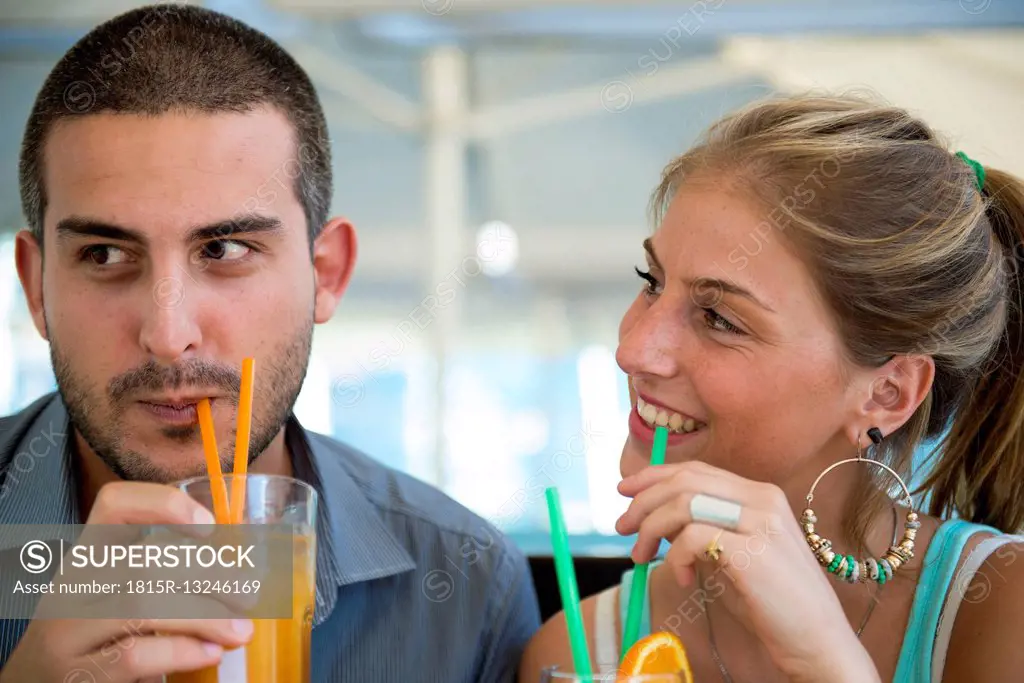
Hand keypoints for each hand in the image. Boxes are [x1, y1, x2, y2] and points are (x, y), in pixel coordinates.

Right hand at [1, 482, 253, 682]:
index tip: (210, 527)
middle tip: (248, 595)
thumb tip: (243, 568)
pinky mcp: (76, 673)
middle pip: (147, 562)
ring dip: (206, 616)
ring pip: (143, 606)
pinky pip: (136, 654)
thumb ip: (163, 574)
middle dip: (211, 577)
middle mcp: (71, 585)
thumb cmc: (96, 633)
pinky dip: (183, 652)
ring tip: (240, 630)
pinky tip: (210, 653)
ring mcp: (67, 631)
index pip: (115, 503)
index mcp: (88, 553)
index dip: (165, 505)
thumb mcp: (118, 591)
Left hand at [615, 461, 879, 682]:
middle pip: (685, 480)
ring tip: (641, 557)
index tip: (625, 491)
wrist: (816, 640)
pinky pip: (694, 537)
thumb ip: (701, 531)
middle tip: (621, 527)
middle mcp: (762, 498)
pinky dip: (676, 557)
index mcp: (759, 494)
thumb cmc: (771, 602)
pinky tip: (684, 580)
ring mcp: (761, 521)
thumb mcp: (730, 556)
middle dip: (643, 501)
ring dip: (651, 528)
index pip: (696, 470)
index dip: (655, 476)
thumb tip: (655, 518)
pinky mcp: (754, 550)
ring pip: (685, 502)